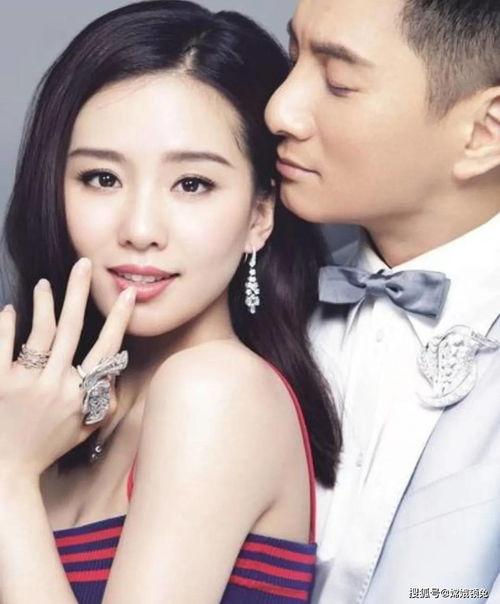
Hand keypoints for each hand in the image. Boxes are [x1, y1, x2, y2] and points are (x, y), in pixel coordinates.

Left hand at [0, 258, 135, 479]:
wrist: (6, 472)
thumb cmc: (47, 448)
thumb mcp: (84, 428)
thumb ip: (102, 400)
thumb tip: (113, 371)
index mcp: (80, 393)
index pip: (106, 348)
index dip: (119, 319)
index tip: (127, 295)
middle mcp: (56, 384)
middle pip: (73, 328)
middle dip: (80, 292)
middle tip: (84, 264)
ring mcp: (25, 383)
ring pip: (40, 333)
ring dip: (44, 303)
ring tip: (44, 283)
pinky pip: (3, 347)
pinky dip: (6, 326)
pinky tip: (9, 310)